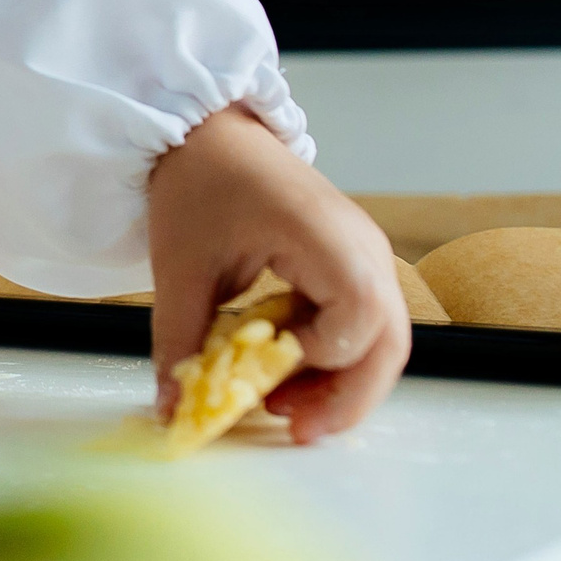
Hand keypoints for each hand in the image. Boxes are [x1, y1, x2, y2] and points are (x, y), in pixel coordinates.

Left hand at [147, 106, 409, 441]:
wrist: (207, 132)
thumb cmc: (199, 182)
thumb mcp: (180, 266)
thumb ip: (179, 340)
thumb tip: (172, 410)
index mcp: (327, 237)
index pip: (359, 317)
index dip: (322, 357)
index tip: (267, 370)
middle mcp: (363, 248)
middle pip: (388, 343)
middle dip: (345, 396)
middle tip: (292, 428)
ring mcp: (364, 254)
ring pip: (381, 341)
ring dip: (340, 382)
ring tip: (281, 406)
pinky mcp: (350, 263)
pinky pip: (361, 324)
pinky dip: (332, 356)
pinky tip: (284, 372)